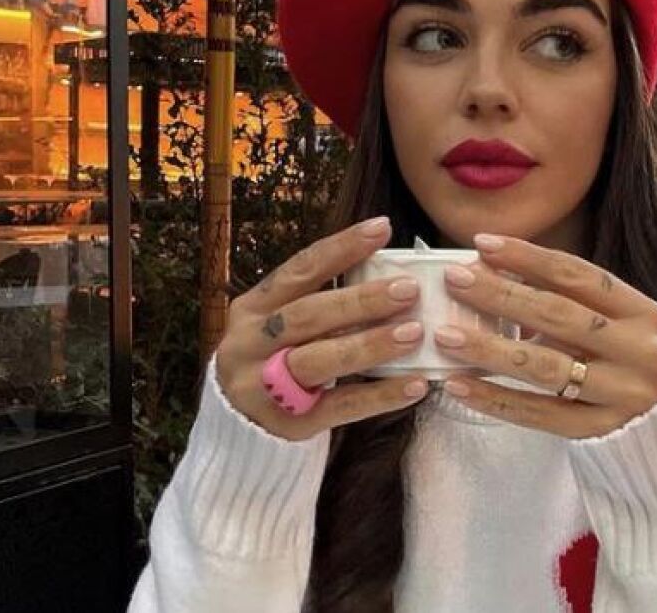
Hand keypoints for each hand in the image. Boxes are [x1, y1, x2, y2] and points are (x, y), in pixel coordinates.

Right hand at [215, 216, 430, 441]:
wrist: (241, 429)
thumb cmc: (278, 361)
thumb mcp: (282, 325)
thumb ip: (322, 302)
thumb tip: (392, 273)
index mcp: (251, 308)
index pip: (299, 270)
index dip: (341, 248)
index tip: (382, 228)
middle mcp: (250, 343)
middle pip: (310, 315)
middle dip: (362, 301)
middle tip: (409, 289)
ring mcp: (263, 386)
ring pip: (320, 360)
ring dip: (371, 344)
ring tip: (415, 333)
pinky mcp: (287, 424)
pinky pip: (340, 407)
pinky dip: (380, 396)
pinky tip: (416, 384)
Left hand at [432, 234, 656, 438]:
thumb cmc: (624, 361)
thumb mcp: (614, 324)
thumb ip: (568, 301)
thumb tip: (492, 272)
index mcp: (642, 312)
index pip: (579, 276)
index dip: (529, 258)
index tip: (482, 244)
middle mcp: (638, 351)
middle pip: (559, 317)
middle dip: (501, 296)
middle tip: (455, 281)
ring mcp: (621, 395)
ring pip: (546, 368)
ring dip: (491, 349)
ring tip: (446, 336)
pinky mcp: (599, 431)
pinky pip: (539, 414)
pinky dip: (496, 399)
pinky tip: (459, 385)